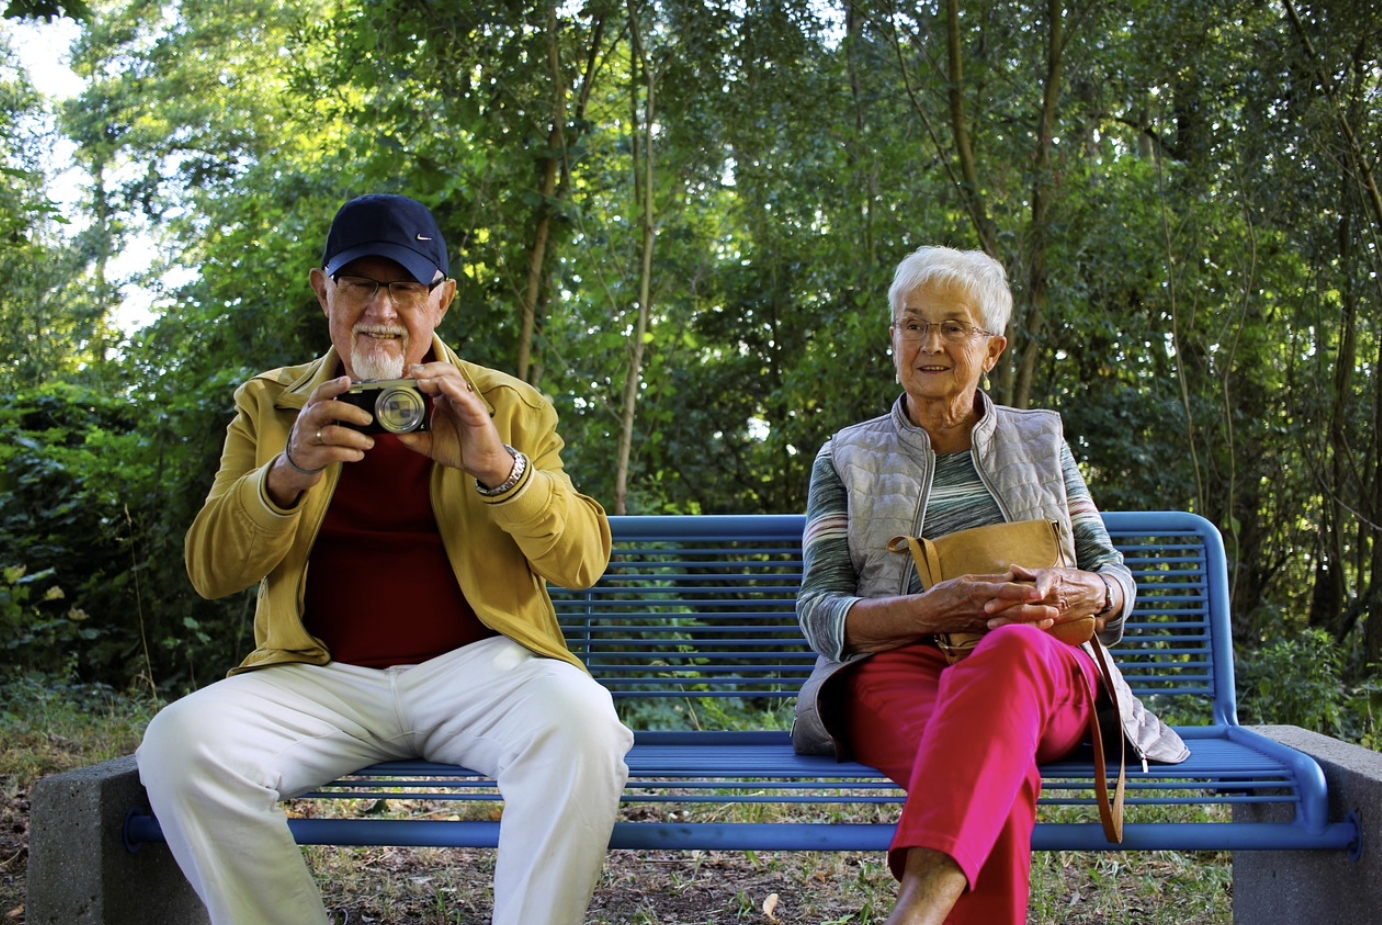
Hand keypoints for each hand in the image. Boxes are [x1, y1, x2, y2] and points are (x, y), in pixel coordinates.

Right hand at [267, 376, 374, 506]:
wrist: (297, 461)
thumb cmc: (317, 434)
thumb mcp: (322, 419)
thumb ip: (339, 411)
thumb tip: (371, 408)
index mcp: (312, 407)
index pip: (321, 391)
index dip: (334, 385)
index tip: (347, 381)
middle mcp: (308, 420)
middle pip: (326, 409)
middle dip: (351, 412)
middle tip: (368, 419)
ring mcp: (308, 438)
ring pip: (332, 433)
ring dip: (355, 438)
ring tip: (369, 443)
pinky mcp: (312, 456)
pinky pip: (333, 453)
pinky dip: (350, 453)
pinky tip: (359, 454)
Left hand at [396, 362, 515, 485]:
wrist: (480, 465)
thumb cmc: (459, 450)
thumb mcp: (429, 444)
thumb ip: (412, 438)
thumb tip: (394, 433)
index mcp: (445, 401)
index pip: (434, 379)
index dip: (421, 374)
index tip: (406, 373)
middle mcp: (457, 398)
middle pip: (446, 373)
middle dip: (429, 369)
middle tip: (412, 372)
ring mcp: (469, 404)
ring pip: (456, 380)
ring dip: (437, 377)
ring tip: (421, 380)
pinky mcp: (478, 413)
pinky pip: (467, 398)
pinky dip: (455, 390)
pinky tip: (443, 385)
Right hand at [921, 570, 1057, 634]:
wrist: (929, 615)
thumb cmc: (945, 593)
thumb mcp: (965, 579)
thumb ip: (990, 578)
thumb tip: (1011, 575)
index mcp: (978, 591)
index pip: (1003, 591)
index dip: (1022, 591)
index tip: (1038, 591)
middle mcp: (982, 608)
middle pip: (1013, 610)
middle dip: (1035, 610)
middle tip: (1055, 609)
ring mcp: (983, 621)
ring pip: (1012, 622)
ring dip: (1033, 622)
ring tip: (1051, 620)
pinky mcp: (982, 630)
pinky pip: (1005, 630)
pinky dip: (1021, 629)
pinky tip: (1034, 629)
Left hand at [983, 564, 1107, 632]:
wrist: (1095, 593)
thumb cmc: (1070, 579)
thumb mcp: (1052, 571)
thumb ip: (1030, 572)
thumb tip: (1010, 568)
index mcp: (1049, 579)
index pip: (1028, 585)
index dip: (1013, 588)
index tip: (998, 589)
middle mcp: (1050, 595)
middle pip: (1024, 602)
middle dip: (1004, 606)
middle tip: (985, 608)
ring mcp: (1053, 609)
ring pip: (1028, 616)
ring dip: (1009, 621)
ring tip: (990, 623)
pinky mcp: (1055, 620)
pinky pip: (1037, 626)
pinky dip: (1021, 629)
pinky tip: (1007, 632)